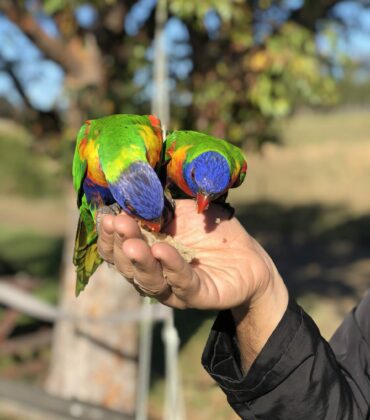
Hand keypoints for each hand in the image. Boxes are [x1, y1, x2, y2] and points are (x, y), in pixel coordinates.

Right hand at [97, 199, 287, 369]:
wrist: (249, 255)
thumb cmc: (213, 231)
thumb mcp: (184, 212)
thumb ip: (160, 209)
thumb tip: (132, 197)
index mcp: (147, 253)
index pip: (119, 249)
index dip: (109, 236)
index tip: (107, 217)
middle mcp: (155, 274)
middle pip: (129, 265)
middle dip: (121, 244)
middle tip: (118, 224)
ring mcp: (175, 288)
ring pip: (149, 281)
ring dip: (140, 261)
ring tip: (134, 244)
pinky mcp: (198, 296)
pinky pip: (181, 283)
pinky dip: (171, 266)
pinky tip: (163, 251)